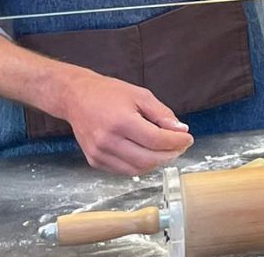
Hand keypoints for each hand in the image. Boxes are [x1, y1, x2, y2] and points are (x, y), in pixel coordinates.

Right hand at [57, 69, 192, 175]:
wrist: (76, 98)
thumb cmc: (109, 93)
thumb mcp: (141, 95)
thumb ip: (162, 114)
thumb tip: (181, 130)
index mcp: (121, 121)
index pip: (156, 140)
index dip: (177, 142)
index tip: (188, 138)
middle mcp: (108, 141)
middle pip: (148, 159)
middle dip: (170, 155)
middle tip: (180, 146)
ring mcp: (99, 154)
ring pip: (137, 169)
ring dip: (156, 163)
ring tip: (166, 150)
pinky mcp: (94, 161)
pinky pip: (124, 170)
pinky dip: (140, 165)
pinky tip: (148, 153)